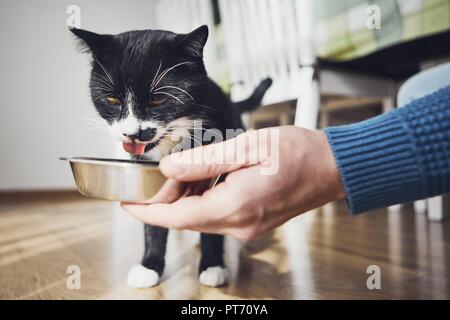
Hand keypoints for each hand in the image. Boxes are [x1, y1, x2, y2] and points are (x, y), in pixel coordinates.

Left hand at [121, 126, 344, 240]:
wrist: (332, 168)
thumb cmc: (298, 153)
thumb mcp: (247, 147)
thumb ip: (203, 160)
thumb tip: (169, 168)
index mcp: (235, 206)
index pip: (176, 218)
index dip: (147, 211)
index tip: (126, 203)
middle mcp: (239, 225)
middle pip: (186, 219)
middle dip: (165, 199)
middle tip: (159, 173)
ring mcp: (247, 228)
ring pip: (200, 217)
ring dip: (184, 199)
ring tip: (182, 172)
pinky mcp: (253, 223)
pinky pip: (217, 216)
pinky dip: (202, 200)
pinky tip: (204, 180)